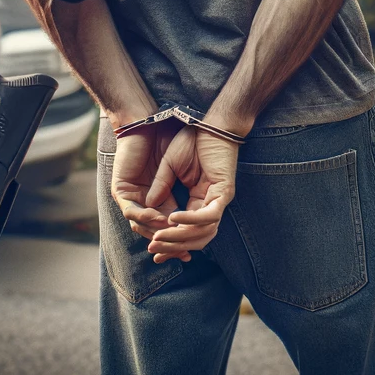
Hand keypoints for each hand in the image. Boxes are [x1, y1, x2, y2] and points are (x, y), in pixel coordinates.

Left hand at [109, 124, 188, 257]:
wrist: (153, 123)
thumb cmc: (172, 143)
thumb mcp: (180, 173)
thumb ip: (180, 198)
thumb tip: (184, 226)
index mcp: (159, 199)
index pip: (167, 227)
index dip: (179, 239)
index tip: (193, 249)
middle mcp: (143, 202)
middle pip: (154, 231)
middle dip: (170, 243)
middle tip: (185, 252)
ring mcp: (130, 197)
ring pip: (142, 226)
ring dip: (159, 231)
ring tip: (174, 234)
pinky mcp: (120, 190)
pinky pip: (132, 211)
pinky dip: (146, 217)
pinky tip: (162, 218)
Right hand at [147, 129, 238, 264]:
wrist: (208, 122)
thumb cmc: (190, 140)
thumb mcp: (169, 167)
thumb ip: (161, 187)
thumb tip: (149, 208)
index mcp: (199, 200)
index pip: (186, 231)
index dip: (169, 242)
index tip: (151, 249)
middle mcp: (211, 204)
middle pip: (195, 238)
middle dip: (173, 246)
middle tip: (153, 251)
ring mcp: (219, 199)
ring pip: (202, 232)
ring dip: (179, 238)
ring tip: (159, 238)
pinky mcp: (224, 191)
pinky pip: (208, 215)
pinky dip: (190, 220)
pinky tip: (172, 218)